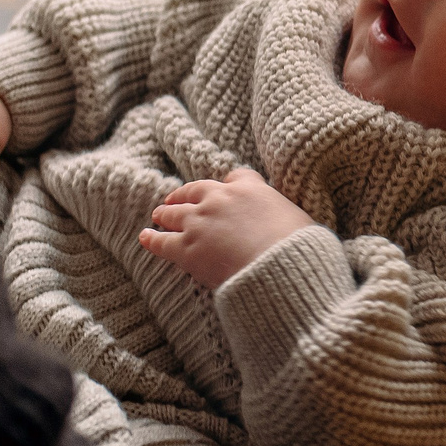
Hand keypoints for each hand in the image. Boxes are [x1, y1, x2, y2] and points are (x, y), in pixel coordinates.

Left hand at [139, 167, 316, 289]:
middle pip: (196, 190)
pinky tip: (144, 237)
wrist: (280, 268)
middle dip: (185, 194)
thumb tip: (295, 228)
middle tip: (176, 198)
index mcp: (251, 189)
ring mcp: (200, 222)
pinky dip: (152, 239)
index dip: (229, 184)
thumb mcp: (300, 221)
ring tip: (158, 214)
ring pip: (175, 213)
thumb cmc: (298, 248)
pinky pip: (162, 241)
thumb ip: (286, 218)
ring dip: (165, 213)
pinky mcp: (186, 248)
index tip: (225, 188)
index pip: (236, 177)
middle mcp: (221, 199)